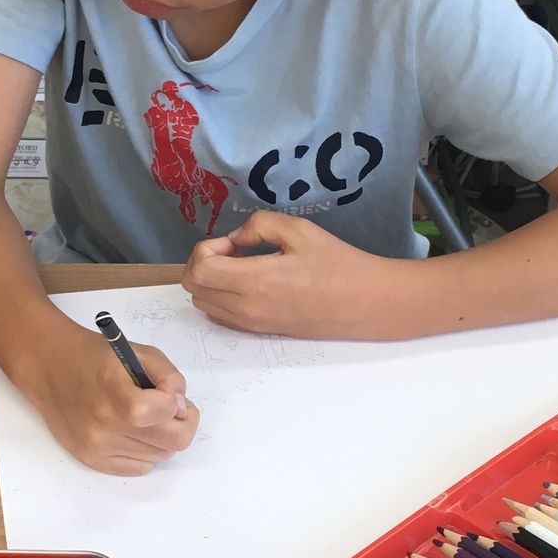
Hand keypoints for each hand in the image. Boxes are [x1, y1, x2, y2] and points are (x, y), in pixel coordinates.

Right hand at [28, 322, 199, 475]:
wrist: (51, 369)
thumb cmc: (96, 358)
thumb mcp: (140, 353)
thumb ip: (170, 378)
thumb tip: (180, 409)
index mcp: (114, 391)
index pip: (163, 411)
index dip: (175, 401)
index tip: (167, 393)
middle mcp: (104, 425)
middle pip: (171, 443)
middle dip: (180, 424)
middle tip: (171, 410)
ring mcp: (97, 446)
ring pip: (159, 456)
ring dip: (161, 437)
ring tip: (146, 417)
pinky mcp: (92, 460)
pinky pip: (140, 467)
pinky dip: (144, 451)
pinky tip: (132, 431)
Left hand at [183, 212, 394, 337]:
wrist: (364, 304)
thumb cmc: (336, 264)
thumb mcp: (299, 230)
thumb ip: (259, 226)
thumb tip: (235, 238)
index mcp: (256, 281)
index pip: (199, 269)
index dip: (206, 248)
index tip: (234, 243)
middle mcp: (247, 307)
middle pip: (194, 288)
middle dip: (203, 262)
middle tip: (233, 252)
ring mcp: (252, 324)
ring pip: (203, 303)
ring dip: (211, 280)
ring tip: (241, 267)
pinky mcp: (260, 331)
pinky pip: (221, 316)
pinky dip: (220, 296)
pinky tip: (248, 283)